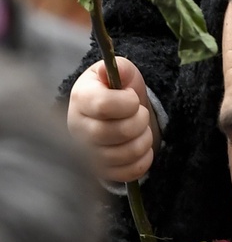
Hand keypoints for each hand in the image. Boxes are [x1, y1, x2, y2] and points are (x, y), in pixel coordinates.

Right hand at [67, 59, 159, 182]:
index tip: (132, 98)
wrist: (118, 112)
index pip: (104, 105)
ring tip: (141, 129)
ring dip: (143, 139)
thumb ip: (121, 68)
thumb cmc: (119, 90)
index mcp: (81, 98)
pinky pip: (128, 172)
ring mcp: (86, 153)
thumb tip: (111, 71)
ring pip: (124, 154)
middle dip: (139, 120)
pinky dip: (143, 159)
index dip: (127, 102)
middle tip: (140, 113)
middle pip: (116, 132)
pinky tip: (140, 146)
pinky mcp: (101, 172)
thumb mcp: (122, 72)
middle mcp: (77, 128)